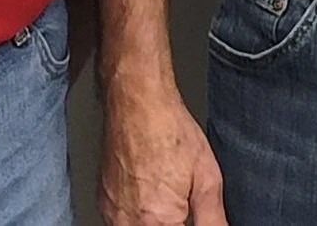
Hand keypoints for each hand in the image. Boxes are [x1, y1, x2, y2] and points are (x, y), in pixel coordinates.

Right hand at [99, 79, 227, 225]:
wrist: (138, 103)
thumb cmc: (168, 130)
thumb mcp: (207, 177)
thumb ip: (213, 218)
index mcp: (157, 221)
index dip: (188, 223)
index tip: (189, 213)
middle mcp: (128, 222)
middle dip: (173, 221)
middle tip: (181, 200)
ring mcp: (112, 214)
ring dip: (155, 220)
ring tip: (166, 191)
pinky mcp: (103, 204)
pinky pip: (122, 221)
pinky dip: (138, 215)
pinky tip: (150, 192)